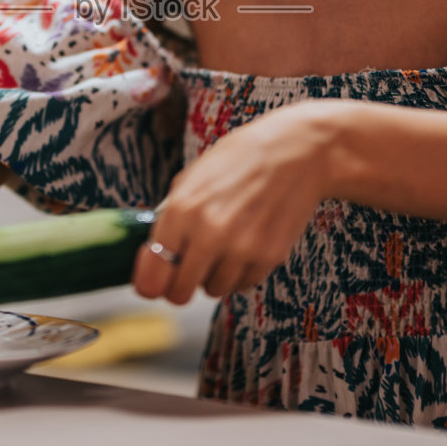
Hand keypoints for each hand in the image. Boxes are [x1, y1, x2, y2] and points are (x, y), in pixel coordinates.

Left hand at [133, 100, 336, 304]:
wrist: (297, 153)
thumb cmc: (242, 159)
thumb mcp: (193, 177)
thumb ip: (171, 216)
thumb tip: (154, 253)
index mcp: (182, 209)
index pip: (152, 273)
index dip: (149, 282)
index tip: (152, 283)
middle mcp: (209, 234)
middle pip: (179, 293)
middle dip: (179, 285)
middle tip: (186, 271)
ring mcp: (241, 249)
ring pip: (213, 291)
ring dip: (212, 276)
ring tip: (223, 248)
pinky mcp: (269, 257)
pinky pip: (242, 284)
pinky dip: (240, 272)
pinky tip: (246, 245)